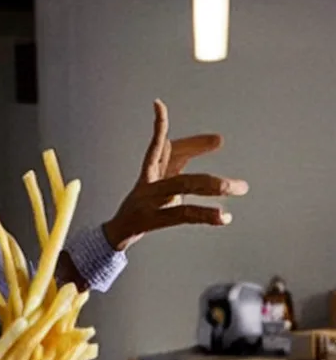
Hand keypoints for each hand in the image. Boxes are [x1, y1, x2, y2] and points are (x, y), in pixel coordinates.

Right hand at [103, 99, 248, 250]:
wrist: (120, 230)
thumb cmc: (145, 204)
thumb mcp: (161, 180)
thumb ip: (182, 159)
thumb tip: (216, 139)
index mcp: (149, 170)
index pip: (165, 147)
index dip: (181, 136)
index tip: (202, 129)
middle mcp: (148, 181)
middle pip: (173, 156)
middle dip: (195, 148)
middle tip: (218, 139)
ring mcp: (149, 199)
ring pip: (182, 185)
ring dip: (212, 185)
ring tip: (238, 186)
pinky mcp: (152, 218)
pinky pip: (183, 214)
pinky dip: (205, 215)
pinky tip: (223, 217)